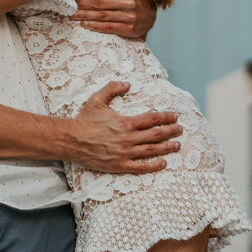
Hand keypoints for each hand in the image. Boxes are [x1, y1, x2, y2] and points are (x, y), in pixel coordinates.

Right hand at [65, 81, 180, 174]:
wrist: (71, 140)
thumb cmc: (84, 120)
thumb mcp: (97, 100)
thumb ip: (112, 89)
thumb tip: (127, 84)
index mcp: (125, 122)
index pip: (152, 120)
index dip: (166, 118)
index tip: (174, 117)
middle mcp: (128, 138)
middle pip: (156, 135)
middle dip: (171, 132)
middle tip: (180, 129)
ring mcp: (125, 153)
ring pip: (152, 150)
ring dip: (167, 147)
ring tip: (177, 145)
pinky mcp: (120, 165)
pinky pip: (141, 167)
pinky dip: (154, 166)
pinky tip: (163, 163)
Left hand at [75, 0, 157, 39]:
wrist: (151, 16)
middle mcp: (129, 2)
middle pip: (99, 4)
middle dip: (82, 6)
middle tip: (69, 7)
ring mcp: (130, 16)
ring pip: (102, 16)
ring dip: (85, 16)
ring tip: (73, 15)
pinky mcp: (130, 29)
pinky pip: (108, 27)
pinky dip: (95, 26)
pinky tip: (85, 24)